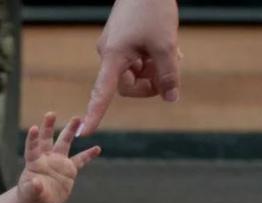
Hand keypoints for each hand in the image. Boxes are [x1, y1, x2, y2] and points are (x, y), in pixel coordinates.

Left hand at [18, 113, 100, 202]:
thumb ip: (33, 189)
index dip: (33, 139)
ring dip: (70, 131)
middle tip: (51, 113)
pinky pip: (81, 160)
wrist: (41, 200)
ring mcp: (59, 161)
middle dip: (48, 126)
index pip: (33, 148)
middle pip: (47, 139)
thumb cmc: (32, 196)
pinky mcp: (69, 169)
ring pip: (64, 143)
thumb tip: (36, 184)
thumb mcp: (30, 194)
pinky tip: (97, 148)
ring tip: (77, 118)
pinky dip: (89, 154)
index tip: (34, 128)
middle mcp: (46, 158)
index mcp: (34, 162)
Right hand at [80, 0, 179, 135]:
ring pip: (136, 72)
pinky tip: (169, 47)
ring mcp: (116, 46)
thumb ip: (169, 75)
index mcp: (113, 57)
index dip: (95, 114)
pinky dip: (153, 59)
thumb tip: (171, 99)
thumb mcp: (166, 46)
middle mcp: (110, 54)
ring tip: (175, 54)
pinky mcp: (124, 39)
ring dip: (156, 70)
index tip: (86, 132)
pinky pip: (137, 59)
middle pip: (128, 85)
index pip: (101, 93)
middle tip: (173, 73)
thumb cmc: (153, 10)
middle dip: (151, 83)